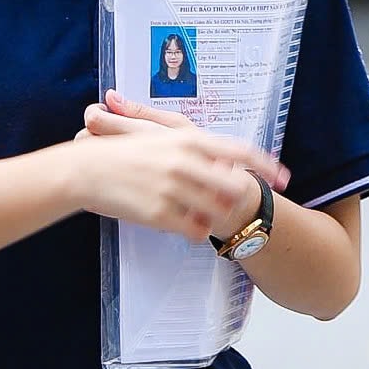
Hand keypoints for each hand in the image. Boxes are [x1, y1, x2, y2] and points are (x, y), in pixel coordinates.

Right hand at [73, 91, 286, 242]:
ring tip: (206, 216)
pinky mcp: (160, 214)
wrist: (85, 170)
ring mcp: (173, 189)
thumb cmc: (121, 153)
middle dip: (239, 199)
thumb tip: (222, 162)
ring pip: (216, 211)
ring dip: (217, 217)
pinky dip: (197, 231)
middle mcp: (185, 162)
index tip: (283, 177)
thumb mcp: (160, 137)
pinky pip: (194, 230)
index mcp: (188, 139)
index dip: (265, 165)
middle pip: (233, 187)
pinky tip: (188, 226)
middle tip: (236, 205)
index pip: (239, 151)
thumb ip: (193, 148)